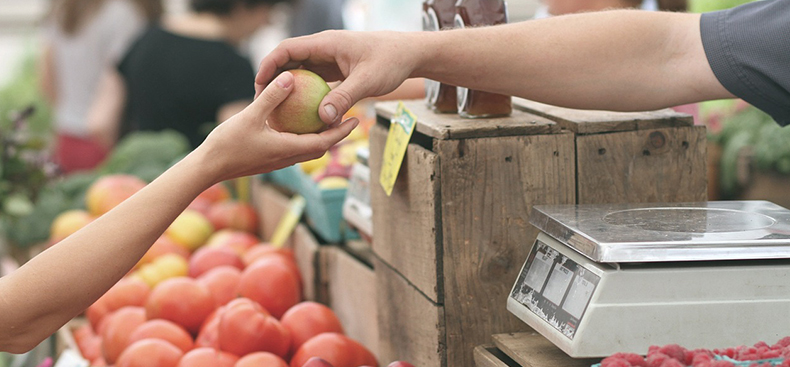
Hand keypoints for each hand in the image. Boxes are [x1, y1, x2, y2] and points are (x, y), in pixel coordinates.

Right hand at [196, 71, 358, 182]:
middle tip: (347, 118)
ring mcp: (277, 161)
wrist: (207, 168)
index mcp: (287, 150)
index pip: (323, 142)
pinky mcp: (268, 160)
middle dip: (335, 135)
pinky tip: (296, 123)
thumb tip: (290, 77)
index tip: (355, 120)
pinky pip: (292, 148)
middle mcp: (286, 158)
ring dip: (319, 137)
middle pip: (319, 148)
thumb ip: (271, 97)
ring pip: (306, 149)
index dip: (341, 132)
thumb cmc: (227, 144)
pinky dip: (301, 137)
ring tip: (326, 119)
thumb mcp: (250, 116)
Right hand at [255, 30, 421, 123]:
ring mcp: (329, 58)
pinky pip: (314, 80)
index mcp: (326, 43)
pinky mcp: (336, 69)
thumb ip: (344, 98)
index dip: (269, 65)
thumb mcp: (368, 81)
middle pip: (289, 60)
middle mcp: (324, 48)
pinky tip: (301, 113)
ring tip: (276, 109)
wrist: (409, 54)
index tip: (259, 85)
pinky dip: (305, 93)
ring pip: (300, 71)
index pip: (287, 49)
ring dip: (288, 87)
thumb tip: (322, 118)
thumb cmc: (391, 62)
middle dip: (273, 79)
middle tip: (262, 102)